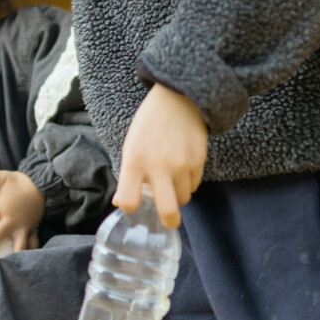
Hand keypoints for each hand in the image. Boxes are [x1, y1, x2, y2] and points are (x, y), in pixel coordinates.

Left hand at [0, 169, 45, 260]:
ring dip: (8, 259)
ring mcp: (23, 228)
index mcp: (0, 209)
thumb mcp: (0, 177)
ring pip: (16, 248)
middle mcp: (10, 221)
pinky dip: (28, 256)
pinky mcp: (32, 231)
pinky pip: (31, 247)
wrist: (43, 184)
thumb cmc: (19, 182)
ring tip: (1, 271)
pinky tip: (22, 267)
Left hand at [114, 83, 207, 227]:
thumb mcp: (131, 146)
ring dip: (179, 194)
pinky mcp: (199, 160)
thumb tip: (120, 204)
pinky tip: (183, 165)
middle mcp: (159, 166)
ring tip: (173, 177)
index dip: (130, 206)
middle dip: (170, 220)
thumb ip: (127, 176)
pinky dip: (189, 181)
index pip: (128, 200)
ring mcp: (181, 164)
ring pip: (184, 198)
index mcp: (135, 161)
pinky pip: (195, 184)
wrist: (178, 99)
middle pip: (168, 210)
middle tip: (168, 219)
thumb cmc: (149, 125)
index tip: (133, 204)